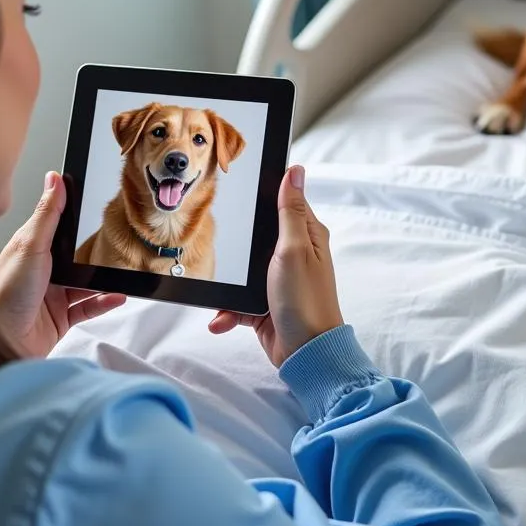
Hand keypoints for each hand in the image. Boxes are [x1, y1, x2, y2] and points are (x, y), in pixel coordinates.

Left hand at [0, 172, 125, 357]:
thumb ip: (47, 213)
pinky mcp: (60, 319)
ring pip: (86, 283)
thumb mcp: (31, 245)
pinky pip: (89, 307)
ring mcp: (52, 296)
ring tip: (123, 270)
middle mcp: (43, 271)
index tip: (93, 199)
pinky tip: (117, 294)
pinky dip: (105, 301)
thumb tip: (55, 179)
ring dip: (104, 279)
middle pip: (76, 256)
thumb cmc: (5, 293)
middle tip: (119, 240)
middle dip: (95, 252)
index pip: (57, 225)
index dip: (73, 213)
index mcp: (32, 249)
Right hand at [208, 166, 342, 366]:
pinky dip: (228, 310)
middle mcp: (294, 254)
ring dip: (228, 284)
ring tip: (218, 293)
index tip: (240, 189)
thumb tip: (295, 171)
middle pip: (258, 235)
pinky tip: (221, 318)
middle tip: (220, 243)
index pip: (285, 202)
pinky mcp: (265, 304)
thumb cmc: (305, 301)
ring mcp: (278, 280)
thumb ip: (290, 211)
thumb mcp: (293, 249)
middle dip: (238, 243)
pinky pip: (238, 300)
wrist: (304, 355)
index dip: (265, 194)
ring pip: (243, 270)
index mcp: (307, 235)